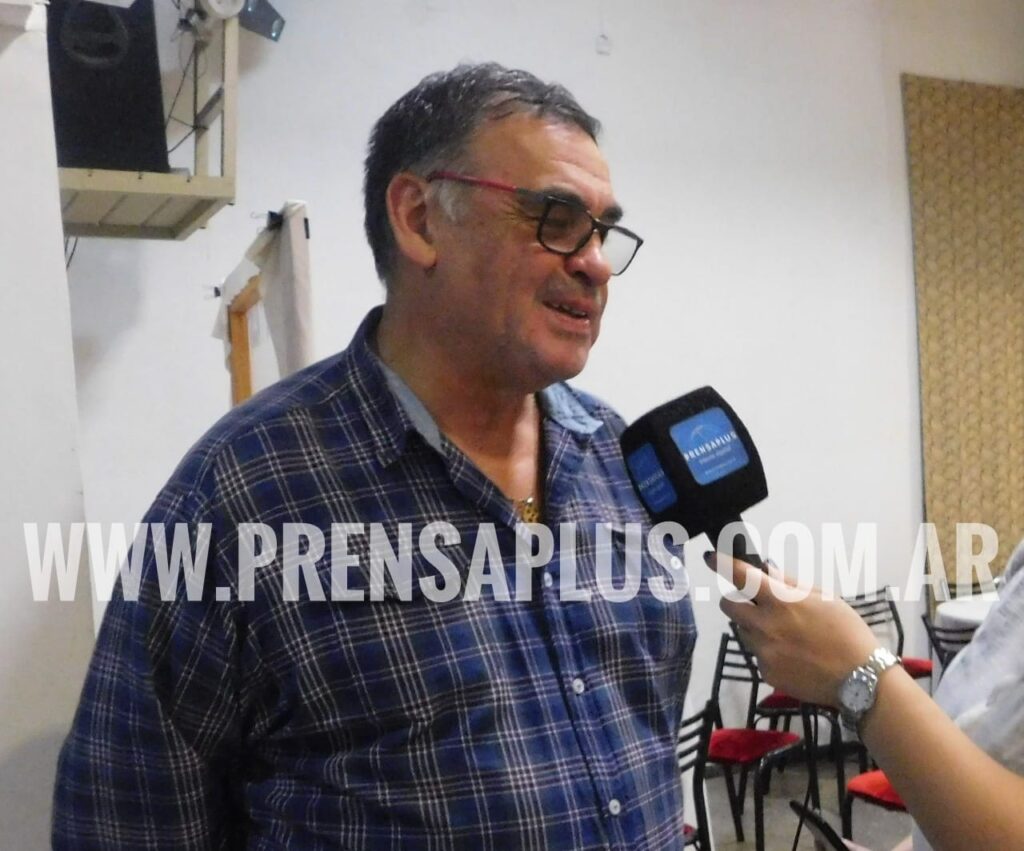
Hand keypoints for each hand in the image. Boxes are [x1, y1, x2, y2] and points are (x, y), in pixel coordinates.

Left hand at [704, 552, 878, 706]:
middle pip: (729, 606)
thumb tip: (766, 569)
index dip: (722, 563)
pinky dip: (769, 652)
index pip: (742, 576)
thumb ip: (790, 584)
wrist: (860, 680)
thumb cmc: (848, 633)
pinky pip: (758, 656)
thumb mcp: (824, 599)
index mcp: (781, 601)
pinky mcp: (766, 672)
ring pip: (744, 632)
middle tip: (756, 605)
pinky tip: (793, 657)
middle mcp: (765, 625)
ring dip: (755, 628)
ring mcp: (763, 651)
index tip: (710, 557)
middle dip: (736, 601)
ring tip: (787, 636)